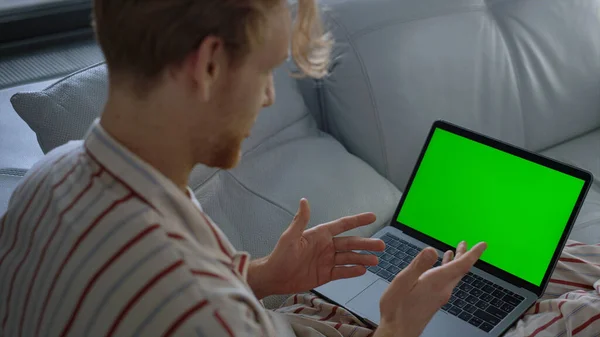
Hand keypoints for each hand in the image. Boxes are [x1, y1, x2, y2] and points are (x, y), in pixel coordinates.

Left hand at [247, 199, 383, 298]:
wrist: (274, 277)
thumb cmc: (280, 255)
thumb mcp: (290, 237)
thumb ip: (300, 220)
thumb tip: (304, 201)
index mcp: (320, 235)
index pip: (342, 225)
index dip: (357, 220)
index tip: (372, 216)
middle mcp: (326, 246)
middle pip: (350, 243)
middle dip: (366, 244)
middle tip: (382, 245)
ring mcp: (327, 261)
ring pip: (349, 258)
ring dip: (362, 259)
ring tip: (376, 261)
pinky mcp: (325, 275)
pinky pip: (342, 272)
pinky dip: (352, 271)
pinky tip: (363, 271)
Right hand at [374, 241, 486, 336]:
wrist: (398, 332)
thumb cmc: (397, 310)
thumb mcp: (403, 282)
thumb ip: (418, 265)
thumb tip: (431, 250)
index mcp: (436, 283)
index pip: (461, 266)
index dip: (473, 253)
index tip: (482, 245)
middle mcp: (442, 290)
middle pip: (459, 270)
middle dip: (464, 254)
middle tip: (465, 243)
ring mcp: (439, 296)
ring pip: (452, 276)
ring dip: (455, 262)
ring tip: (454, 251)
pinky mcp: (434, 300)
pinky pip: (445, 281)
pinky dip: (446, 270)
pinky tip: (439, 269)